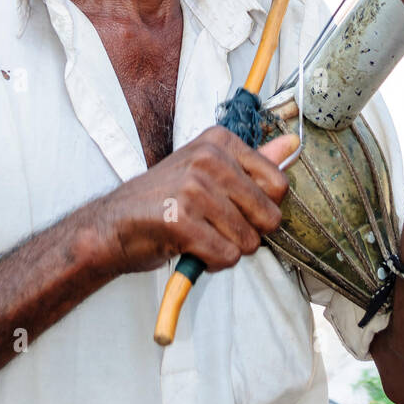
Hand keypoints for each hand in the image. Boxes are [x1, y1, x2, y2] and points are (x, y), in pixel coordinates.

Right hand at [92, 124, 298, 274]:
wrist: (112, 225)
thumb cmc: (164, 199)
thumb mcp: (207, 170)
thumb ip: (252, 162)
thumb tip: (291, 144)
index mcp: (220, 141)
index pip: (278, 184)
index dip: (263, 208)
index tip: (236, 208)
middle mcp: (208, 159)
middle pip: (269, 216)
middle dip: (248, 233)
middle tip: (216, 227)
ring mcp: (194, 188)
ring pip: (248, 241)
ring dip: (227, 249)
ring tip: (199, 236)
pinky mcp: (181, 220)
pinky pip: (226, 256)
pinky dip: (212, 262)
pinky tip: (191, 248)